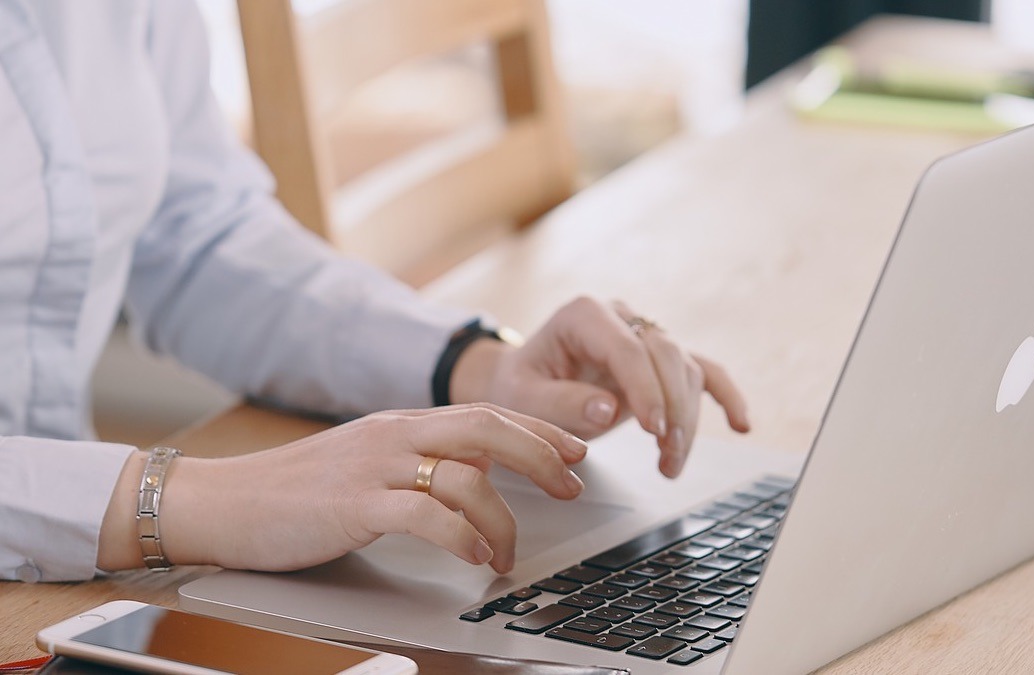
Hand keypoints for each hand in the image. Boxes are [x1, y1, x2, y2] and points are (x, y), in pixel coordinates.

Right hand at [97, 404, 586, 573]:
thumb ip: (423, 460)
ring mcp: (375, 467)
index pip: (487, 412)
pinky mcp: (355, 505)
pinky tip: (476, 556)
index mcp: (402, 422)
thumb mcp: (370, 462)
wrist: (221, 502)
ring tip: (509, 554)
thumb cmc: (296, 491)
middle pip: (489, 428)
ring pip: (466, 476)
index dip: (539, 429)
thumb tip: (480, 469)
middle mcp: (395, 434)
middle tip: (574, 486)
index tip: (577, 449)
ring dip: (502, 519)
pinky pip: (427, 515)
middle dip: (542, 455)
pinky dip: (462, 537)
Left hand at [450, 296, 750, 477]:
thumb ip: (561, 403)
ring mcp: (646, 335)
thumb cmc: (521, 387)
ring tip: (670, 463)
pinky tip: (742, 424)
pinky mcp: (661, 361)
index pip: (627, 348)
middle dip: (673, 408)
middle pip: (666, 355)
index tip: (652, 429)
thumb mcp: (524, 398)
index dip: (645, 388)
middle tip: (667, 453)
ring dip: (687, 419)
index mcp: (585, 315)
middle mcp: (622, 317)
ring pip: (685, 370)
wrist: (524, 382)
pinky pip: (703, 372)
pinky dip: (726, 396)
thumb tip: (608, 408)